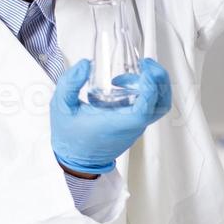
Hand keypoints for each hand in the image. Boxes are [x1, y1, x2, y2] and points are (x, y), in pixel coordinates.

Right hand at [51, 57, 172, 174]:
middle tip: (147, 63)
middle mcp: (130, 127)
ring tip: (135, 71)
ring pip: (158, 105)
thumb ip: (70, 83)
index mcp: (114, 124)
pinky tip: (124, 84)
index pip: (144, 111)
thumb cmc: (68, 135)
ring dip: (153, 84)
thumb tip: (86, 64)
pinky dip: (145, 91)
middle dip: (160, 80)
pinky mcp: (134, 126)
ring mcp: (135, 127)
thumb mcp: (61, 106)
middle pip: (161, 105)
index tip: (145, 72)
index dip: (150, 90)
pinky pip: (149, 107)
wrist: (75, 160)